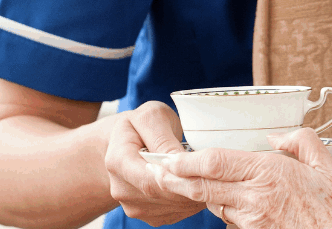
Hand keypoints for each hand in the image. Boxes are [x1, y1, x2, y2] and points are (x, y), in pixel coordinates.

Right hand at [104, 101, 205, 225]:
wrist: (128, 142)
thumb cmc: (141, 125)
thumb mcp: (151, 117)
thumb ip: (162, 138)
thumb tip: (177, 160)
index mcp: (117, 161)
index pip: (149, 180)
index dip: (177, 177)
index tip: (200, 167)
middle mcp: (121, 189)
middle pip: (162, 195)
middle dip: (191, 184)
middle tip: (214, 172)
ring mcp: (134, 206)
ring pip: (172, 206)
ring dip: (194, 193)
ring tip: (208, 174)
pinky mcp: (149, 215)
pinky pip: (176, 212)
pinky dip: (192, 201)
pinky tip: (199, 183)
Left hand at [150, 128, 331, 228]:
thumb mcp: (328, 165)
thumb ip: (300, 141)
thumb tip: (277, 135)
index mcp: (269, 174)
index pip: (216, 164)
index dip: (188, 160)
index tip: (171, 156)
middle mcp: (254, 199)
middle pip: (204, 187)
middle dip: (179, 178)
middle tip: (161, 170)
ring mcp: (253, 221)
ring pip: (215, 204)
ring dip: (200, 193)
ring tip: (186, 181)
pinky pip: (232, 219)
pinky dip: (225, 208)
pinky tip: (227, 201)